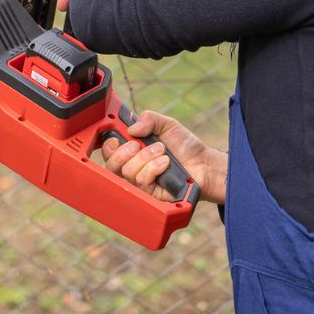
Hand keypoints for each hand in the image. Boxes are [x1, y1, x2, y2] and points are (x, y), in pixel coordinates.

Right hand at [100, 111, 226, 203]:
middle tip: (140, 144)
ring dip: (146, 158)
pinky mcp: (150, 194)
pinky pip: (141, 181)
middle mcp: (133, 167)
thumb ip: (149, 119)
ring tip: (164, 153)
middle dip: (125, 151)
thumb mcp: (167, 125)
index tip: (118, 137)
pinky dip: (153, 169)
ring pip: (127, 172)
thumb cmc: (186, 146)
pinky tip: (166, 164)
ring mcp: (141, 182)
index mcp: (132, 149)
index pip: (109, 150)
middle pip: (111, 165)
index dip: (108, 144)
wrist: (205, 164)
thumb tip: (131, 129)